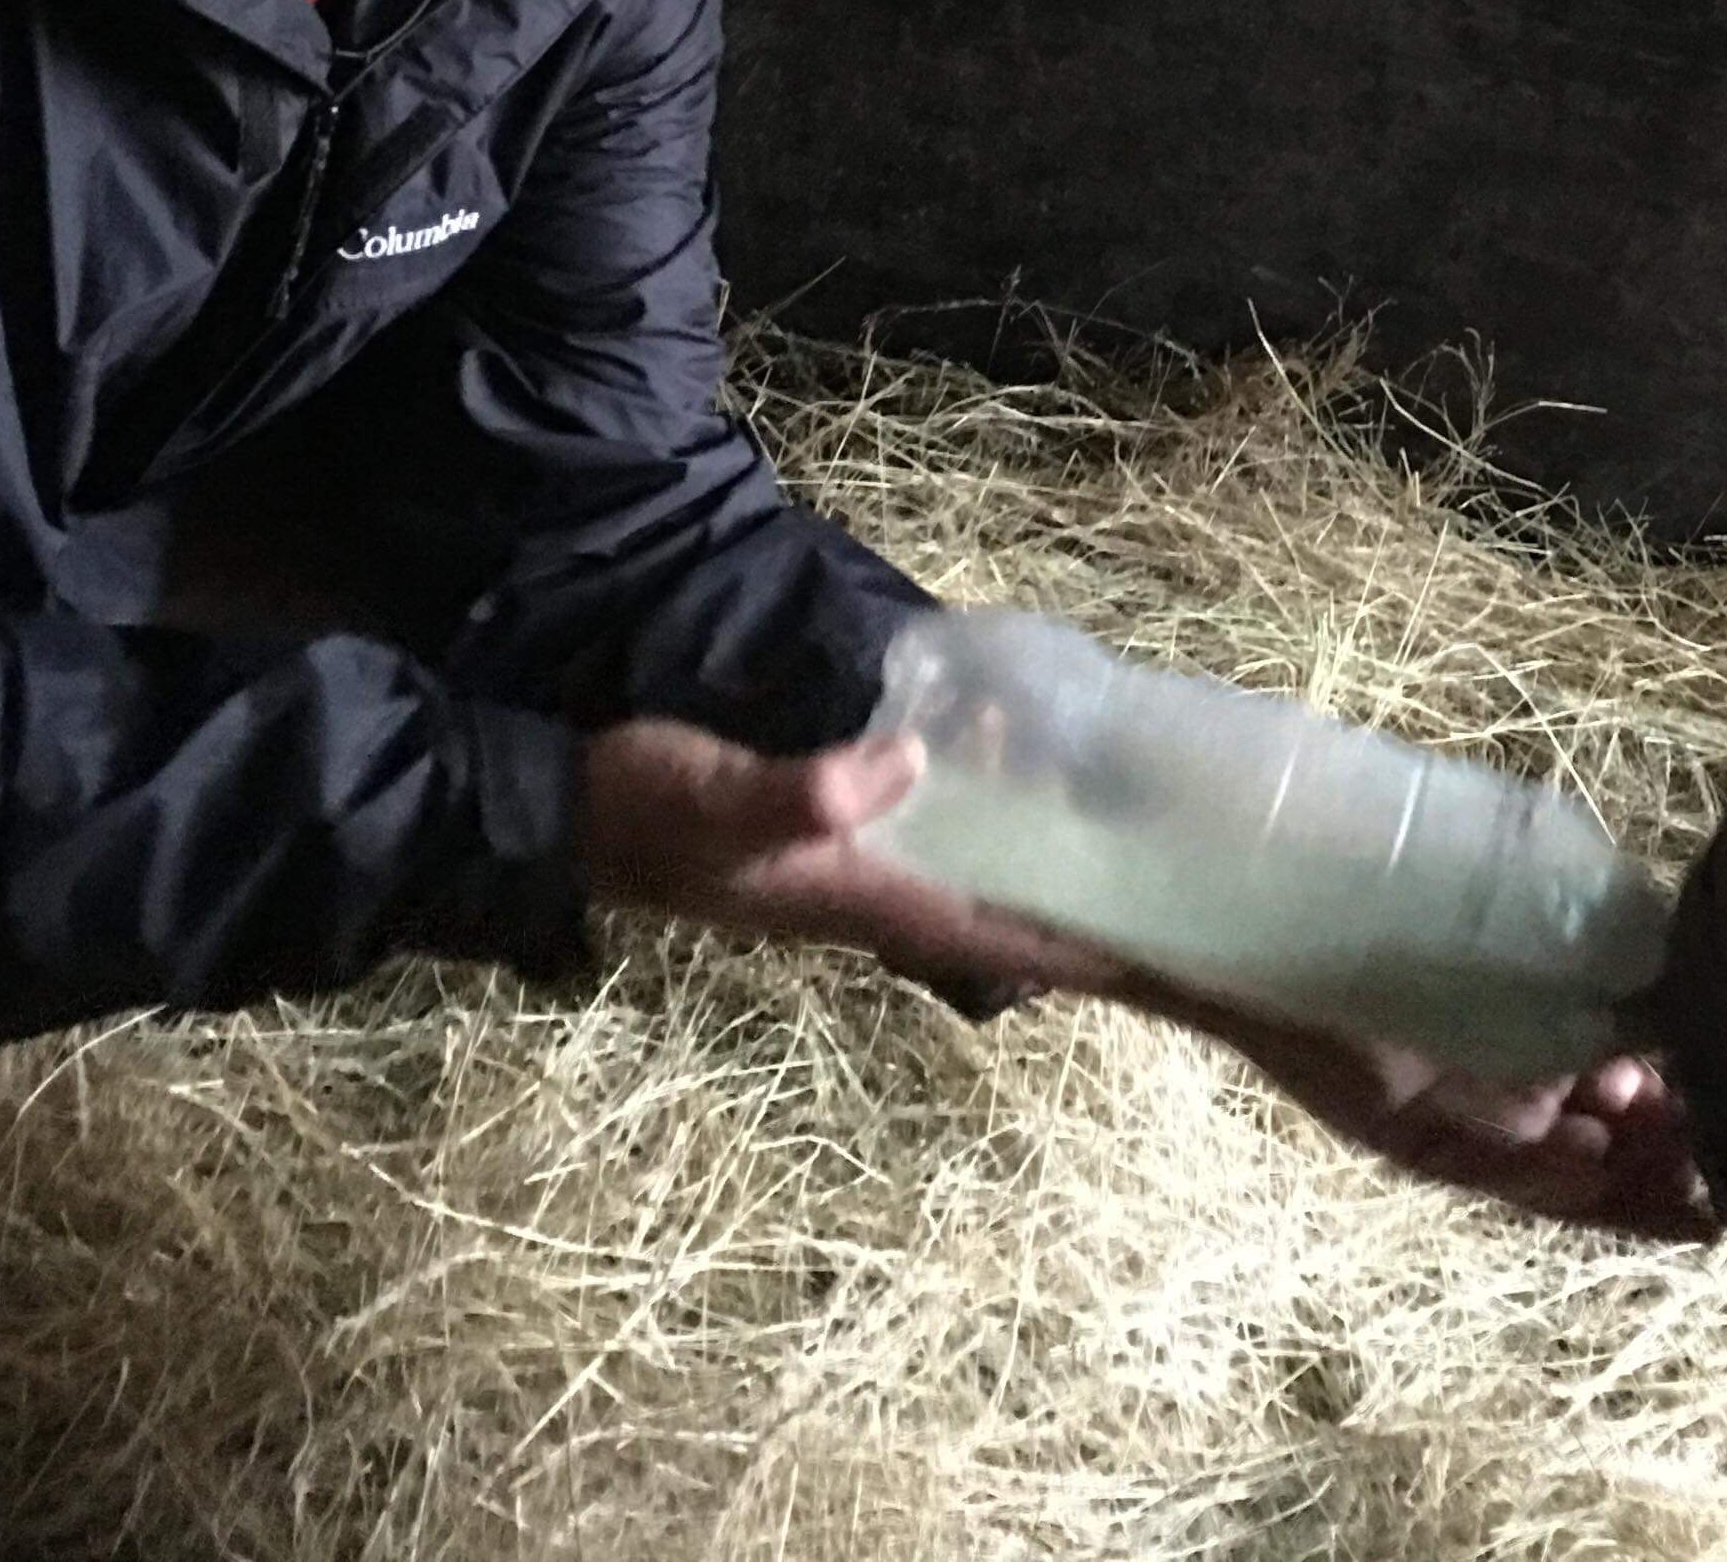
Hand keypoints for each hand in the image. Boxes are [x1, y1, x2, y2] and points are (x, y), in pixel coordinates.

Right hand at [578, 716, 1128, 1003]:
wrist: (558, 815)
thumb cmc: (641, 807)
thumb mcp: (718, 796)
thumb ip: (805, 787)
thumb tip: (909, 764)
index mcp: (859, 896)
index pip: (991, 934)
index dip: (1076, 950)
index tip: (1162, 962)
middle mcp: (864, 895)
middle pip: (995, 920)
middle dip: (1076, 923)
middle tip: (1168, 909)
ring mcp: (841, 871)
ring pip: (966, 881)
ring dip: (1033, 875)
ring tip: (1112, 848)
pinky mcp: (819, 835)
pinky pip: (924, 841)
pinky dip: (977, 823)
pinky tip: (1000, 777)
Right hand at [587, 721, 1718, 1240]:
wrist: (669, 782)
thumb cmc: (687, 801)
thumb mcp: (710, 801)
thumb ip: (780, 797)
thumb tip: (862, 781)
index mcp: (1097, 952)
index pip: (1296, 1044)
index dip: (1441, 1095)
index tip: (1586, 1128)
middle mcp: (1161, 973)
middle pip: (1384, 1093)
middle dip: (1546, 1154)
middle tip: (1719, 1171)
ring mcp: (1172, 945)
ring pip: (1381, 1060)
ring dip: (1530, 1113)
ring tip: (1691, 1127)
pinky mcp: (1170, 901)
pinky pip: (1334, 989)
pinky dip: (1451, 1029)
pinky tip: (1554, 1029)